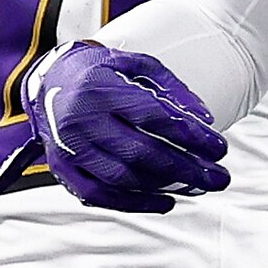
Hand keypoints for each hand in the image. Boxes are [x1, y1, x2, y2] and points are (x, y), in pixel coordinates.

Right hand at [28, 43, 227, 211]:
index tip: (220, 150)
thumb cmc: (101, 72)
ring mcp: (68, 147)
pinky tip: (165, 202)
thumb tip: (204, 118)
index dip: (191, 137)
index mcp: (101, 90)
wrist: (47, 80)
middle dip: (187, 169)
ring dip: (166, 187)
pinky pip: (97, 195)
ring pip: (122, 177)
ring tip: (200, 187)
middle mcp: (81, 121)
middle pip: (141, 153)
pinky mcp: (60, 167)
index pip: (155, 118)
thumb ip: (171, 87)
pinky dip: (133, 204)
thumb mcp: (137, 64)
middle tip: (220, 178)